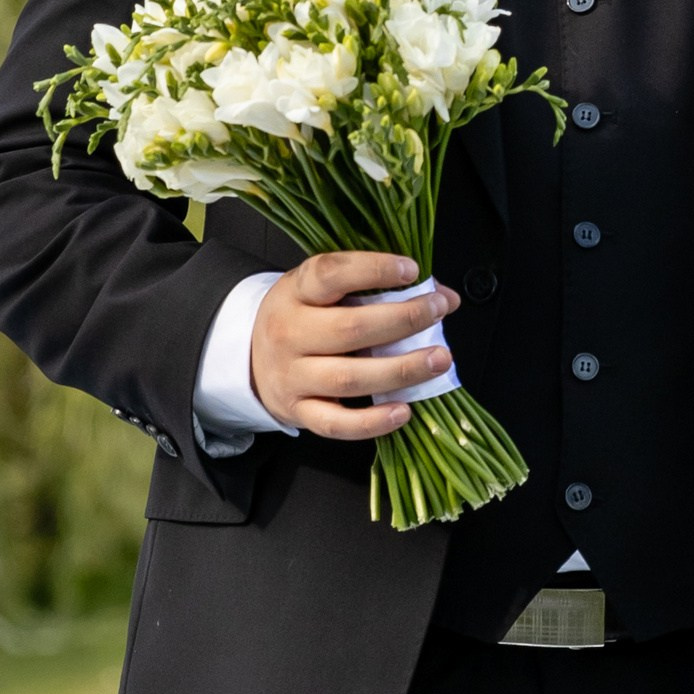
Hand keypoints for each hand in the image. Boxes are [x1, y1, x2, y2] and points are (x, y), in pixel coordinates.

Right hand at [248, 254, 457, 441]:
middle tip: (439, 310)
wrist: (249, 356)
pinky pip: (336, 424)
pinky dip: (372, 422)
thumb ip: (380, 287)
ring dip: (400, 370)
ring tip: (439, 359)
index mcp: (296, 291)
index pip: (331, 274)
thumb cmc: (303, 316)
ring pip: (348, 378)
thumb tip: (444, 296)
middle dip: (402, 320)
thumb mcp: (327, 289)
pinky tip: (405, 410)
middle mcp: (289, 332)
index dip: (373, 270)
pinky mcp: (298, 411)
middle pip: (349, 329)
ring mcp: (291, 376)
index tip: (411, 270)